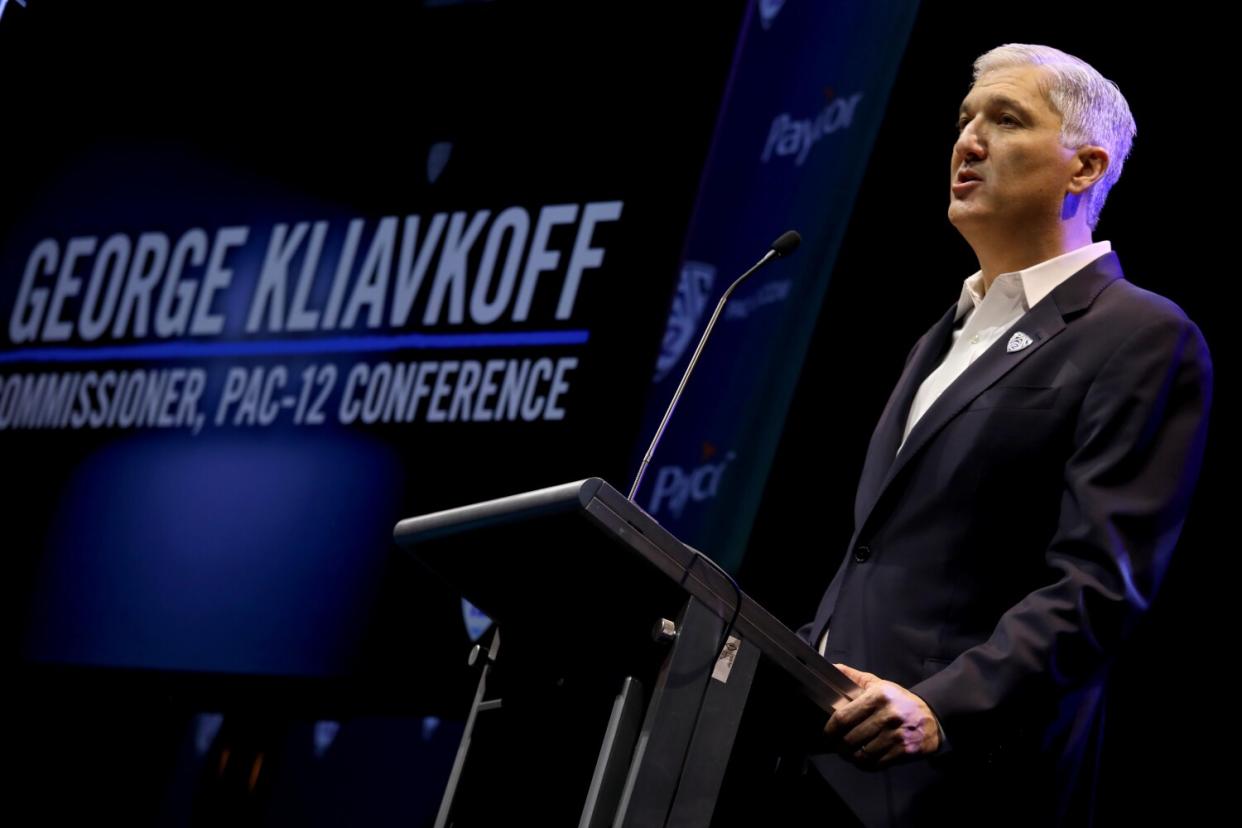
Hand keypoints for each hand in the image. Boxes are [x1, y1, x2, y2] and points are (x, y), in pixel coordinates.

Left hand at [823, 663, 940, 768]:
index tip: (827, 733)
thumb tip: (832, 667)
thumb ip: (854, 676)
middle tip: (836, 745)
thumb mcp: (878, 684)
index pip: (844, 717)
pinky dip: (864, 764)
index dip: (830, 729)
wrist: (933, 717)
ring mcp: (897, 735)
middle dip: (838, 745)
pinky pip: (876, 764)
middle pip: (850, 738)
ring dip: (850, 757)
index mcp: (878, 696)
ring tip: (847, 753)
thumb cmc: (899, 700)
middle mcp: (888, 716)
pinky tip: (862, 759)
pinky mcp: (904, 751)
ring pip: (862, 754)